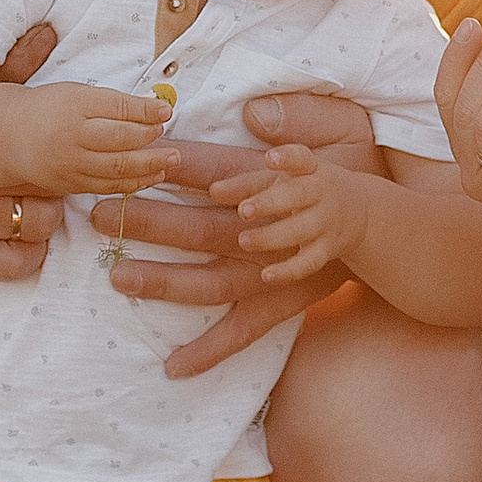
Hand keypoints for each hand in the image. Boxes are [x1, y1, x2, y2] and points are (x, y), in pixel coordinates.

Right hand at [0, 23, 79, 281]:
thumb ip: (10, 67)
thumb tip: (47, 31)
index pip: (44, 144)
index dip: (62, 147)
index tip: (61, 148)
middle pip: (50, 184)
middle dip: (57, 181)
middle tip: (46, 178)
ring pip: (42, 223)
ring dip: (46, 216)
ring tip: (30, 204)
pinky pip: (20, 262)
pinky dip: (28, 251)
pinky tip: (17, 234)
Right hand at [13, 83, 175, 198]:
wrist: (11, 136)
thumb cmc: (49, 109)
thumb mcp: (78, 94)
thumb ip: (113, 102)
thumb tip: (154, 107)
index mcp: (74, 105)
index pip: (116, 107)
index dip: (145, 110)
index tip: (166, 110)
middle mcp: (72, 136)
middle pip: (119, 140)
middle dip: (150, 138)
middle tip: (169, 136)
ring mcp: (71, 164)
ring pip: (117, 168)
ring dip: (149, 164)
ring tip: (171, 159)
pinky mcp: (71, 184)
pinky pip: (107, 186)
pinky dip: (133, 183)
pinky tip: (151, 176)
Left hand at [88, 88, 375, 374]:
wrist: (381, 223)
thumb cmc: (350, 167)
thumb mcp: (338, 127)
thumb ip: (297, 118)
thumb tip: (257, 114)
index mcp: (275, 183)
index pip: (216, 170)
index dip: (175, 168)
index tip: (133, 164)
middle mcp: (270, 231)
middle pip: (204, 228)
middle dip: (150, 223)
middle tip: (100, 215)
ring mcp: (272, 272)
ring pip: (213, 280)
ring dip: (166, 280)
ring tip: (119, 277)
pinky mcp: (280, 303)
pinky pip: (242, 332)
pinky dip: (209, 351)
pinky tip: (173, 366)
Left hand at [232, 143, 368, 286]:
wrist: (361, 212)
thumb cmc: (306, 189)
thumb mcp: (282, 178)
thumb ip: (247, 183)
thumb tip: (213, 190)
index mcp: (310, 170)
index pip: (302, 158)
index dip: (288, 157)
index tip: (270, 158)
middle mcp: (320, 194)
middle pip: (298, 195)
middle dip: (271, 202)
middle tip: (243, 210)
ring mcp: (325, 223)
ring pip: (302, 230)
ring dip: (273, 237)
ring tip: (244, 240)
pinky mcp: (326, 250)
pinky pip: (309, 262)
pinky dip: (289, 270)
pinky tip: (266, 276)